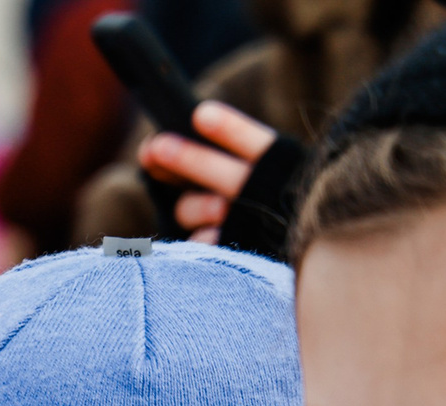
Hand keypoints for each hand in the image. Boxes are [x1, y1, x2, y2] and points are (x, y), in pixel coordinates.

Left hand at [137, 100, 276, 242]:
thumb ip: (208, 154)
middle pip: (227, 177)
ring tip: (193, 208)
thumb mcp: (252, 163)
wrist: (294, 231)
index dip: (230, 130)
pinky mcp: (239, 249)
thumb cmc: (259, 189)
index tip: (201, 115)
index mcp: (280, 161)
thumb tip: (151, 150)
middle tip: (156, 147)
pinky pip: (204, 244)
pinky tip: (200, 235)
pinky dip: (198, 237)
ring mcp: (254, 226)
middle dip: (190, 160)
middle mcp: (269, 194)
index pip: (256, 144)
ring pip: (209, 211)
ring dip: (191, 207)